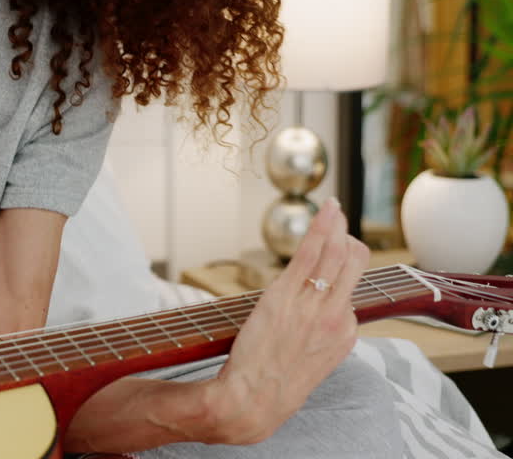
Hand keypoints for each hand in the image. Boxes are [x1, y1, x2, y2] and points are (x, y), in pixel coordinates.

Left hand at [201, 198, 368, 443]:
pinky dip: (319, 229)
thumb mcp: (313, 361)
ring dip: (336, 226)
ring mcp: (313, 304)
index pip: (351, 291)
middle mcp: (336, 316)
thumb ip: (321, 334)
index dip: (341, 272)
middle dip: (349, 240)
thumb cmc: (274, 382)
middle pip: (356, 266)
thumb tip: (321, 314)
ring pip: (336, 254)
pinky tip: (324, 213)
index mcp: (345, 333)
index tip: (336, 253)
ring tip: (332, 208)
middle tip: (339, 221)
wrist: (252, 400)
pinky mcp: (286, 295)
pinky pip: (309, 254)